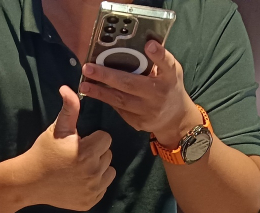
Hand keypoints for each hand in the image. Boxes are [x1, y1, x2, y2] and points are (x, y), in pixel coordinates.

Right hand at [17, 86, 115, 209]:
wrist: (30, 182)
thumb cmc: (44, 152)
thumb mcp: (57, 129)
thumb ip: (69, 109)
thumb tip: (68, 88)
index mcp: (87, 153)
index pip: (106, 139)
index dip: (94, 138)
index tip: (80, 142)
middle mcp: (93, 173)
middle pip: (108, 155)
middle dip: (96, 153)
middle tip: (77, 155)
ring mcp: (92, 189)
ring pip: (109, 171)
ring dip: (99, 167)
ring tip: (80, 167)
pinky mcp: (90, 201)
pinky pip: (103, 187)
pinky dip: (95, 184)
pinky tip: (79, 180)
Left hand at [80, 41, 203, 147]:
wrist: (175, 119)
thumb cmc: (169, 87)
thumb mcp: (170, 71)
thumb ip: (157, 60)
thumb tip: (135, 44)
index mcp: (170, 77)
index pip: (167, 64)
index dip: (158, 54)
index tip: (149, 45)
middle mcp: (159, 94)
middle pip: (130, 83)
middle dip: (107, 76)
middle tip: (88, 68)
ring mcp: (148, 111)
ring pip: (120, 100)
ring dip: (100, 92)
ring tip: (84, 84)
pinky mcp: (139, 122)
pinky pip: (119, 109)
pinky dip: (107, 99)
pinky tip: (94, 93)